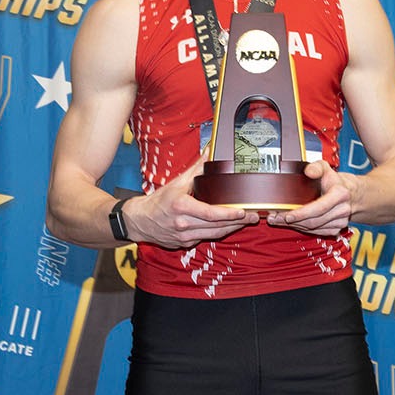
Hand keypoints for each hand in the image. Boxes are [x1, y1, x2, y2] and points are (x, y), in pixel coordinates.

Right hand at [129, 159, 258, 248]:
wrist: (139, 221)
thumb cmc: (158, 201)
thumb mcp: (177, 182)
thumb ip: (196, 168)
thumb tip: (209, 151)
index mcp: (182, 207)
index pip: (210, 213)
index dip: (229, 214)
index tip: (243, 212)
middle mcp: (183, 224)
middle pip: (217, 226)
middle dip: (238, 222)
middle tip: (255, 217)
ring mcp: (184, 236)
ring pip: (214, 234)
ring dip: (232, 229)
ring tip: (246, 222)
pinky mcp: (185, 244)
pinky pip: (206, 238)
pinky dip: (218, 232)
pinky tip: (228, 227)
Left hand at [266, 160, 353, 236]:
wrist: (351, 193)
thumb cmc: (334, 181)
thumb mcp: (325, 168)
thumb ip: (316, 167)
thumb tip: (308, 172)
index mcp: (340, 194)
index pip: (319, 208)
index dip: (302, 214)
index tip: (287, 216)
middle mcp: (342, 210)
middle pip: (313, 221)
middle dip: (292, 221)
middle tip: (274, 218)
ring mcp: (340, 221)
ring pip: (313, 228)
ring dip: (294, 226)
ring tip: (278, 221)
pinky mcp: (336, 229)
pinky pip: (316, 232)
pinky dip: (302, 229)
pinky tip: (292, 223)